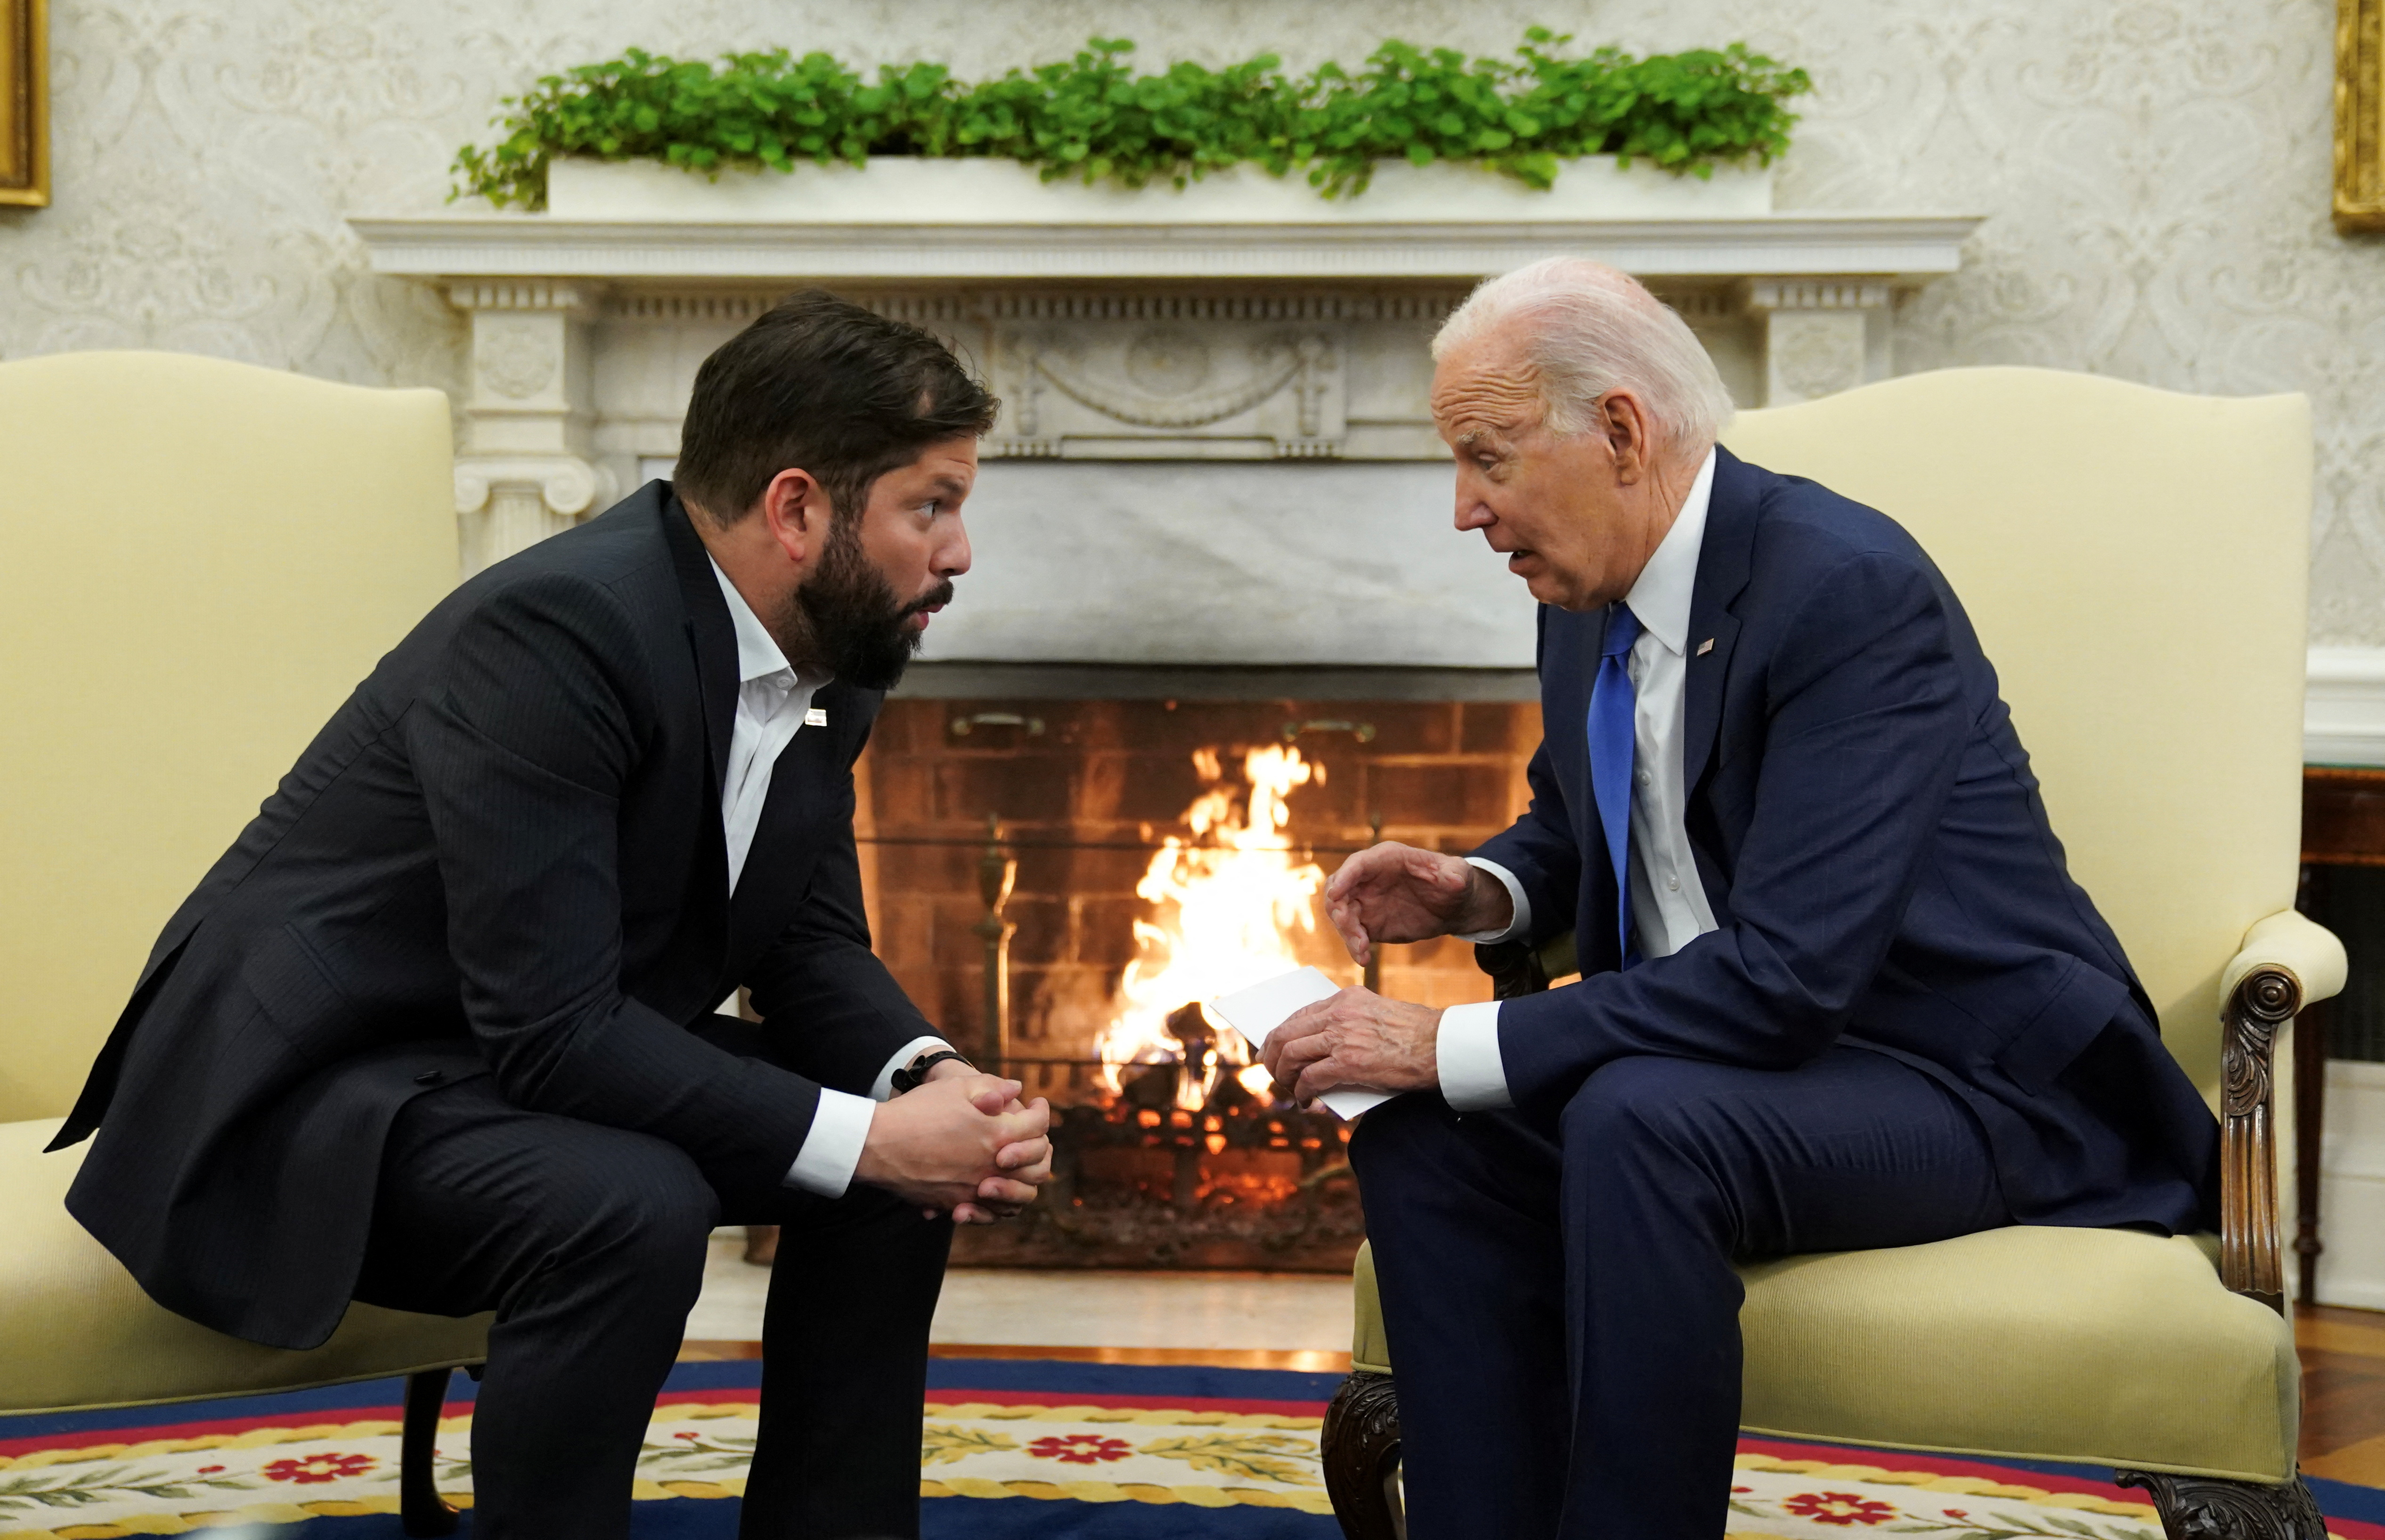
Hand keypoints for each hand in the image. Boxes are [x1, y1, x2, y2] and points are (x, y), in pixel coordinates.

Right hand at [855, 1073, 1050, 1224]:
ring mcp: (975, 1189)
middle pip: (1038, 1167)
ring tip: (1015, 1165)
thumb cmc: (917, 1111)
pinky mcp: (955, 1203)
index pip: (1038, 1126)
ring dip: (1023, 1180)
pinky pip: (990, 1212)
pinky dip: (997, 1202)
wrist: (878, 1144)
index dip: (1042, 1112)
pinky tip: (990, 1188)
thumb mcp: (957, 1088)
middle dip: (1040, 1149)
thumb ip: (992, 1088)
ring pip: (1019, 1197)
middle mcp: (993, 1167)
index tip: (1038, 1104)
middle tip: (1032, 1136)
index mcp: (998, 1134)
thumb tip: (1016, 1090)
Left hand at [1260, 986, 1441, 1104]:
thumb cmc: (1416, 1034)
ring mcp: (1342, 1037)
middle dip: (1272, 1056)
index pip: (1299, 1015)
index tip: (1271, 1048)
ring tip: (1290, 1089)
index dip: (1279, 1034)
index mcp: (1346, 998)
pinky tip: (1306, 1101)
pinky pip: (1310, 1078)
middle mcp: (1339, 1013)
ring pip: (1291, 1055)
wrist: (1441, 1046)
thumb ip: (1351, 1022)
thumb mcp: (1378, 1013)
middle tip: (1272, 1071)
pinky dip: (1302, 1092)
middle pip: (1286, 1033)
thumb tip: (1325, 1048)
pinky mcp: (1348, 1062)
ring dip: (1283, 1076)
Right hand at [1324, 842, 1512, 964]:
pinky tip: (1364, 959)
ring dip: (1346, 932)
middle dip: (1339, 909)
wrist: (1452, 907)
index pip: (1358, 864)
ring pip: (1340, 914)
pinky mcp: (1369, 923)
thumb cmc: (1452, 881)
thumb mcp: (1458, 875)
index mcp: (1387, 858)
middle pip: (1338, 889)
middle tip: (1350, 929)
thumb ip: (1454, 875)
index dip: (1344, 877)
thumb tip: (1453, 880)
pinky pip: (1352, 934)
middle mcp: (1369, 878)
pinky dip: (1354, 947)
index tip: (1336, 894)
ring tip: (1362, 949)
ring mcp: (1366, 901)